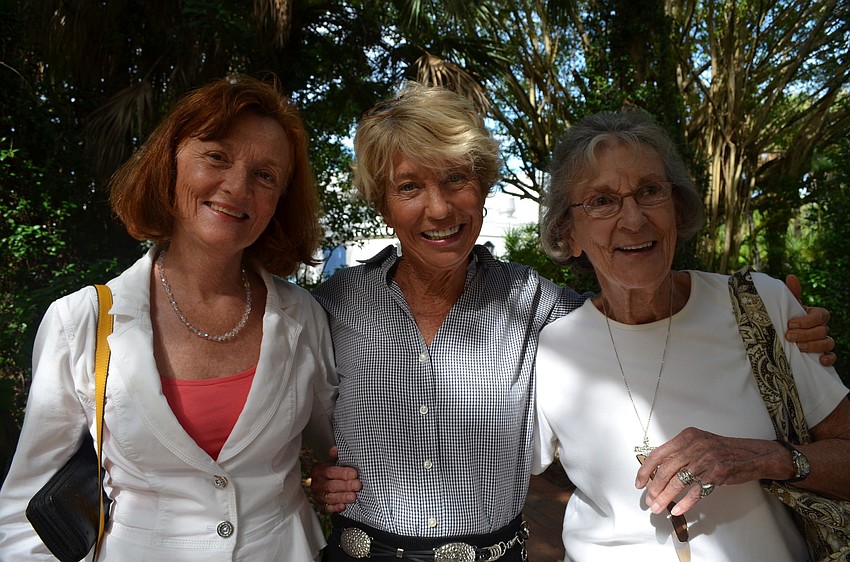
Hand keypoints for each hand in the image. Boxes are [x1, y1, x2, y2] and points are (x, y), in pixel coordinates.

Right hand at [309, 446, 360, 512]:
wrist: (324, 484)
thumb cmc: (332, 472)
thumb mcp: (333, 463)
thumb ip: (335, 457)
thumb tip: (335, 449)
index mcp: (318, 471)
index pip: (330, 471)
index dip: (343, 473)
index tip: (354, 474)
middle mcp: (317, 484)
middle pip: (331, 485)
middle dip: (346, 486)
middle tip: (357, 485)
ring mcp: (319, 496)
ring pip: (330, 497)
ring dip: (342, 497)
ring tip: (353, 496)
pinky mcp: (322, 505)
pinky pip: (328, 508)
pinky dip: (336, 507)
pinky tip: (343, 506)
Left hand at [635, 428, 785, 515]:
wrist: (753, 454)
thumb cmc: (723, 451)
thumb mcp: (699, 444)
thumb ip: (680, 453)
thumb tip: (656, 472)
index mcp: (687, 437)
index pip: (658, 453)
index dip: (645, 469)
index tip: (639, 483)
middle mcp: (695, 445)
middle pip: (666, 470)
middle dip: (654, 488)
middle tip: (649, 500)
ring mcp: (707, 459)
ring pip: (679, 482)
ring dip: (666, 497)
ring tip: (658, 508)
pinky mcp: (718, 473)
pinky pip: (696, 491)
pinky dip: (685, 502)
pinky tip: (676, 510)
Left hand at [784, 274, 835, 365]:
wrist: (782, 337)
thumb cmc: (787, 318)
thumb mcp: (788, 307)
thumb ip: (792, 294)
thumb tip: (791, 277)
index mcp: (816, 315)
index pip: (821, 316)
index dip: (807, 320)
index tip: (790, 323)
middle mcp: (822, 328)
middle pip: (822, 331)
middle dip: (806, 334)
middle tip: (789, 336)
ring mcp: (824, 341)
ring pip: (828, 343)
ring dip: (814, 345)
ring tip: (798, 347)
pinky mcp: (823, 354)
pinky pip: (832, 357)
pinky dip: (828, 358)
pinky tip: (820, 360)